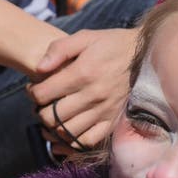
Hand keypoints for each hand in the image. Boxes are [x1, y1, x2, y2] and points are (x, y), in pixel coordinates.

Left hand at [28, 28, 138, 151]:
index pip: (43, 94)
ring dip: (54, 127)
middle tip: (42, 104)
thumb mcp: (85, 37)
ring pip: (67, 132)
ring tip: (54, 116)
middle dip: (40, 111)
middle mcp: (93, 96)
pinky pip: (88, 141)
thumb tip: (39, 68)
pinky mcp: (112, 121)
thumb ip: (59, 49)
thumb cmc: (111, 45)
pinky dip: (74, 140)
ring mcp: (104, 111)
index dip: (32, 93)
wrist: (144, 56)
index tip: (34, 89)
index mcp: (82, 73)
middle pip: (52, 117)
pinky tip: (69, 130)